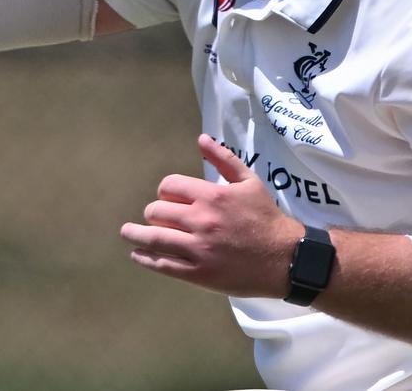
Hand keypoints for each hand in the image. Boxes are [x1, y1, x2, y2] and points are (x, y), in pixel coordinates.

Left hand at [120, 134, 302, 297]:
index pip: (169, 187)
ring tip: (127, 233)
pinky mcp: (198, 273)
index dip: (165, 191)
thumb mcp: (249, 181)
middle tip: (154, 217)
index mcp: (212, 195)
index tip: (168, 198)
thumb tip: (201, 139)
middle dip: (153, 212)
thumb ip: (223, 159)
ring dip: (136, 234)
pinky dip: (146, 258)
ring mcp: (197, 249)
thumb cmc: (266, 217)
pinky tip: (139, 255)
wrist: (284, 257)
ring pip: (154, 238)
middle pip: (157, 212)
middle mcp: (200, 220)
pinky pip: (163, 265)